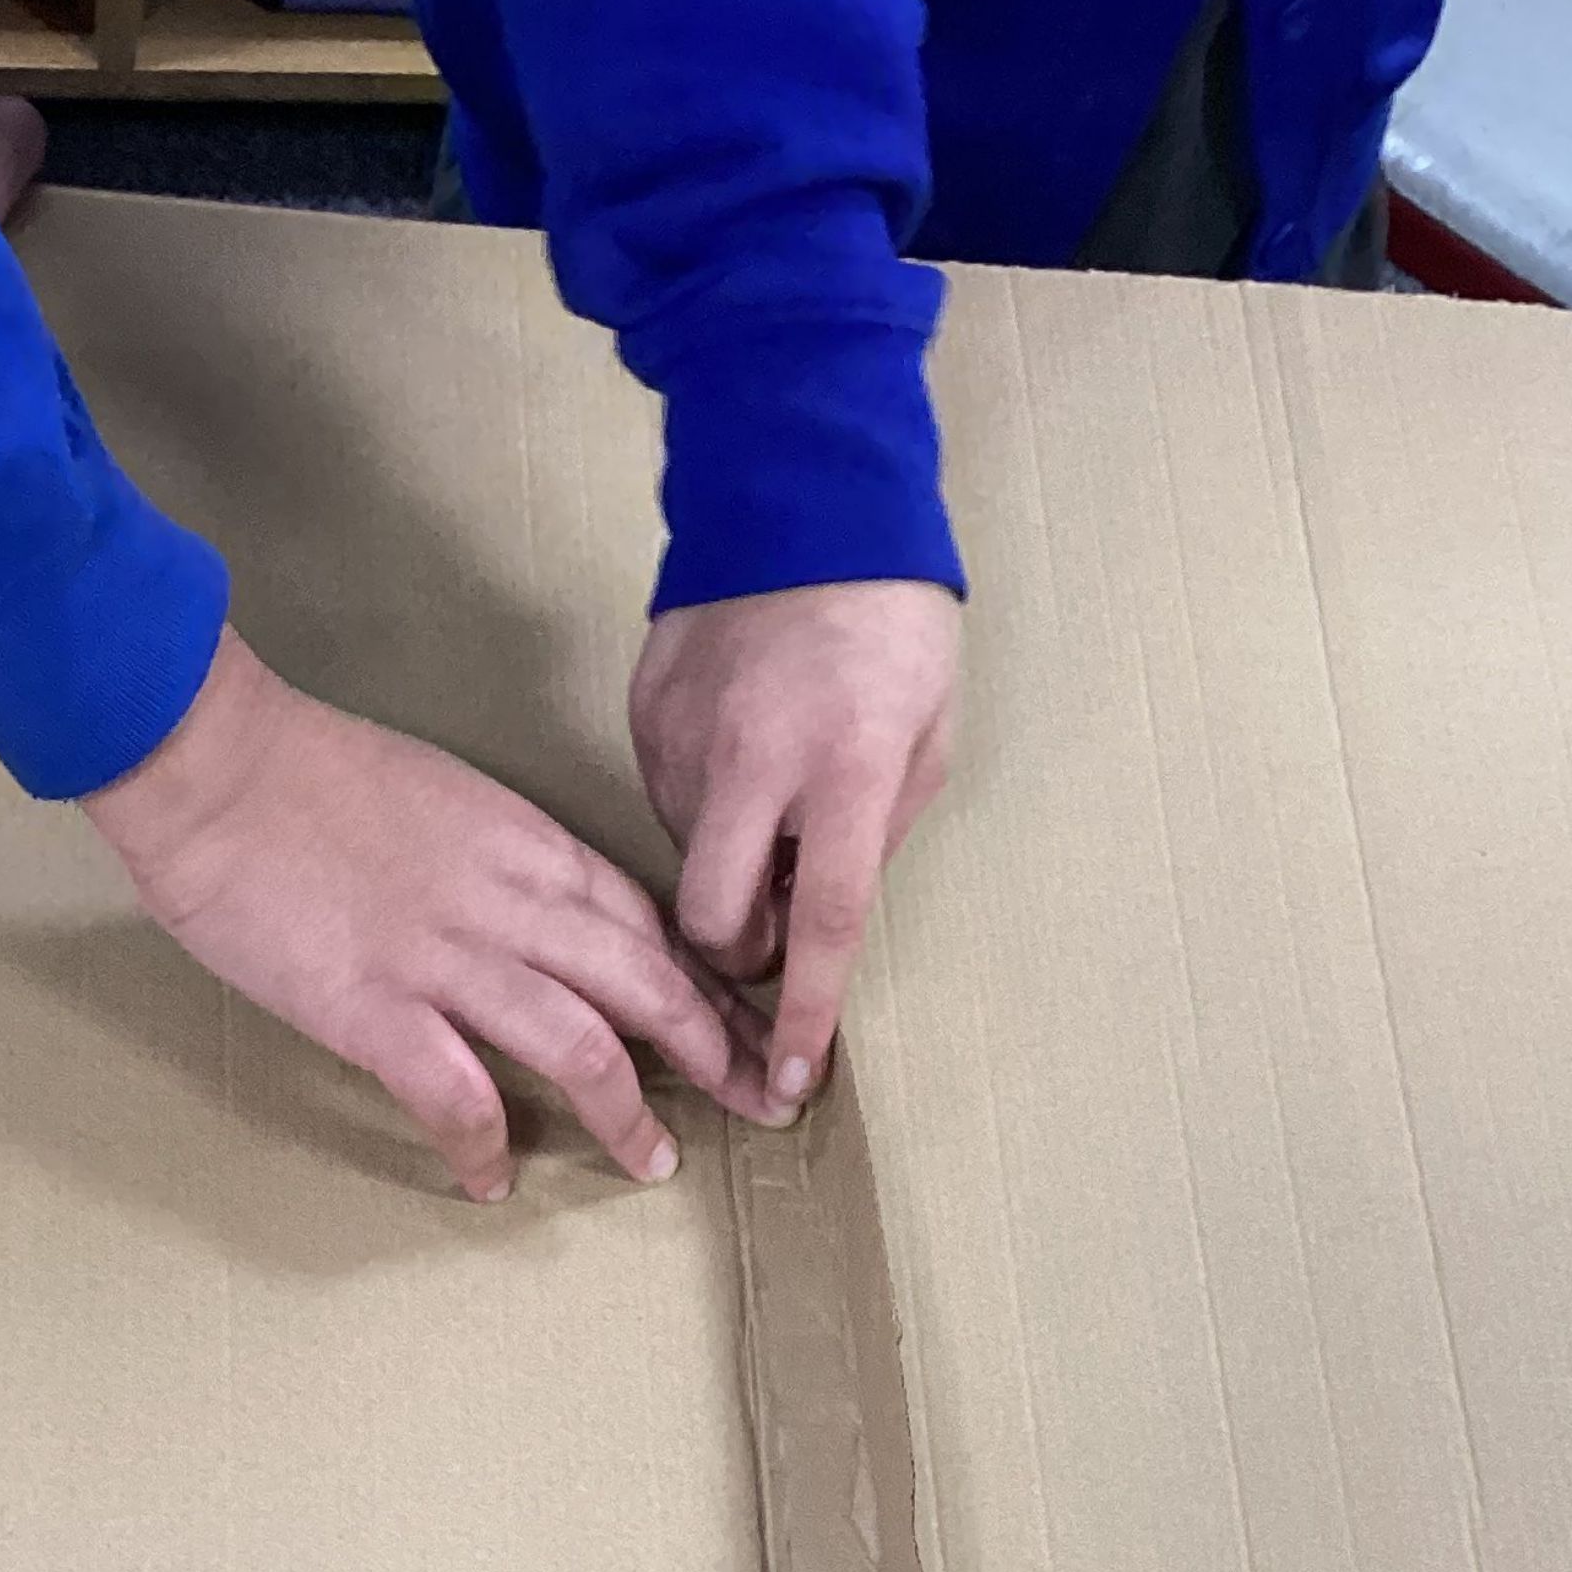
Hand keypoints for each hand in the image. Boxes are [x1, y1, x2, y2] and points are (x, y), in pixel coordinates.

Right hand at [87, 631, 779, 1202]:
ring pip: (582, 1047)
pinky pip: (458, 1096)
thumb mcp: (437, 796)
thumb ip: (494, 859)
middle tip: (760, 1103)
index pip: (646, 921)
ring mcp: (445, 959)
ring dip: (627, 1115)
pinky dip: (485, 1147)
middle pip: (646, 984)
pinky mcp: (374, 1008)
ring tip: (653, 1164)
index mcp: (525, 844)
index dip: (705, 982)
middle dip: (715, 1052)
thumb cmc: (303, 770)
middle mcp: (508, 902)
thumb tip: (527, 920)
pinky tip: (493, 1181)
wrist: (212, 758)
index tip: (742, 1028)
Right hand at [630, 581, 960, 1108]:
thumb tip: (822, 909)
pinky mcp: (644, 713)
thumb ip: (878, 833)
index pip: (820, 924)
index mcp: (845, 765)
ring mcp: (685, 736)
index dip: (808, 1014)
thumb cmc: (891, 619)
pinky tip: (738, 748)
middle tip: (775, 916)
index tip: (792, 1081)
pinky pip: (666, 800)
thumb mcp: (928, 733)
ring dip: (729, 863)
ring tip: (770, 794)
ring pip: (688, 863)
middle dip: (741, 950)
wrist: (802, 490)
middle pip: (714, 921)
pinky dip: (703, 806)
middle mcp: (753, 759)